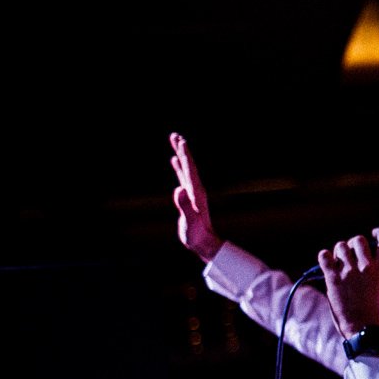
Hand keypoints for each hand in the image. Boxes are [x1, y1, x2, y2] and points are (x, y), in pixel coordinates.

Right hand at [169, 133, 223, 262]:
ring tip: (175, 142)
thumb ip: (185, 206)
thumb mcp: (190, 221)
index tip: (181, 142)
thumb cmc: (197, 234)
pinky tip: (175, 161)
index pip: (190, 170)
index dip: (185, 156)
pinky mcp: (188, 197)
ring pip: (186, 169)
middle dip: (182, 150)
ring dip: (181, 155)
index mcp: (197, 192)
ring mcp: (193, 192)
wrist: (203, 242)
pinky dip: (179, 167)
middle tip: (175, 135)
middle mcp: (196, 189)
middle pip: (189, 165)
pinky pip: (183, 177)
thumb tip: (179, 189)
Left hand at [318, 228, 378, 337]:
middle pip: (358, 240)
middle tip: (353, 252)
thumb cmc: (374, 307)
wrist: (361, 325)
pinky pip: (324, 257)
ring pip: (340, 246)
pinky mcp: (333, 279)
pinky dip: (325, 256)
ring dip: (340, 251)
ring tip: (341, 261)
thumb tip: (377, 256)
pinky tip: (328, 261)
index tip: (374, 234)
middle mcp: (366, 268)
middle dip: (354, 244)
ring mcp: (348, 273)